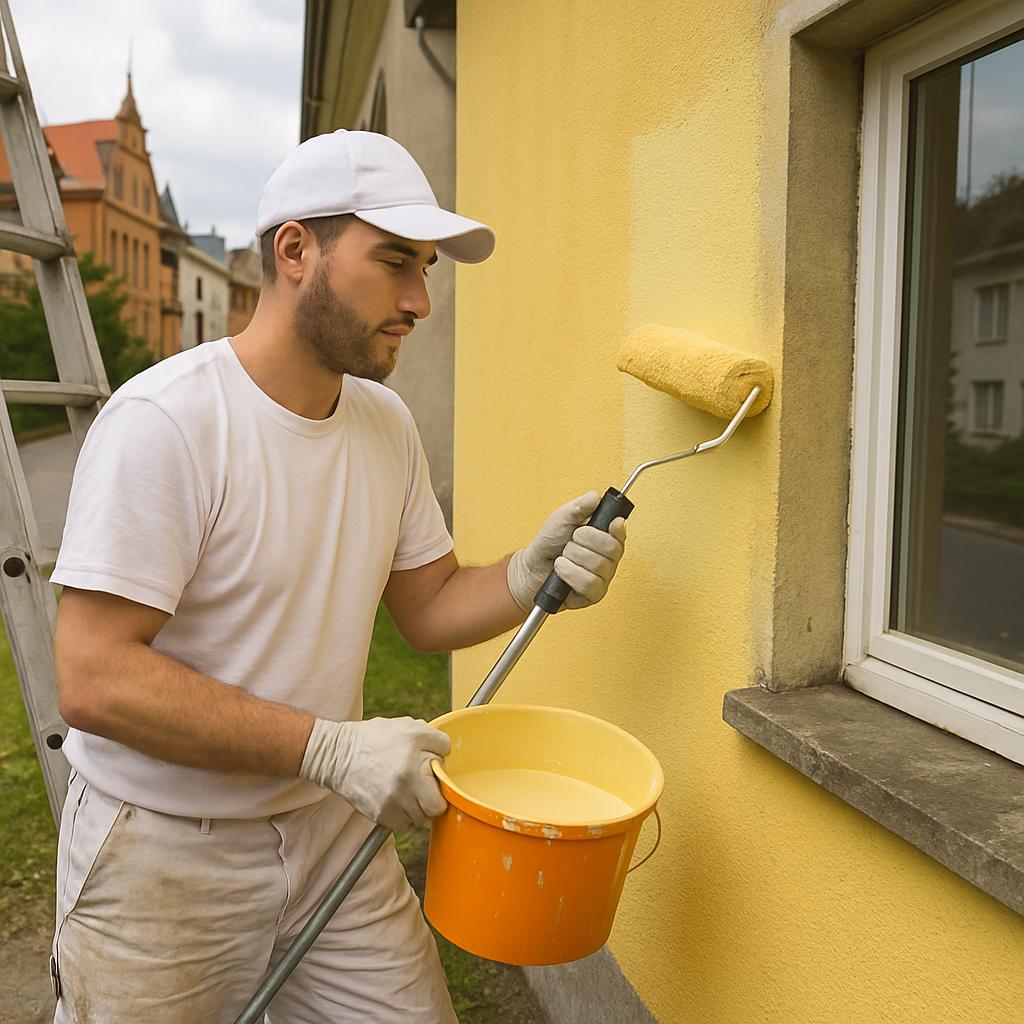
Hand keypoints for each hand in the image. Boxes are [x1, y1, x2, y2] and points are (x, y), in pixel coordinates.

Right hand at [298, 716, 450, 831]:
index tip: (432, 768)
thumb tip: (446, 756)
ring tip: (405, 792)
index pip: (445, 768)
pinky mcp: (382, 814)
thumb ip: (433, 738)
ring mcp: (394, 798)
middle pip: (438, 805)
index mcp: (415, 750)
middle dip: (435, 798)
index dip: (440, 768)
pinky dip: (402, 816)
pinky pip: (405, 825)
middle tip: (426, 790)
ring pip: (422, 817)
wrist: (336, 755)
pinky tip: (394, 800)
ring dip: (418, 808)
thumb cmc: (374, 739)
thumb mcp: (407, 726)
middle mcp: (407, 776)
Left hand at [506, 490, 626, 611]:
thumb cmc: (550, 543)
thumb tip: (595, 496)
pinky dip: (570, 573)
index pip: (621, 532)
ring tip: (563, 557)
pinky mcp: (593, 594)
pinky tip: (561, 571)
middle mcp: (608, 559)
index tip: (611, 523)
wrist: (532, 567)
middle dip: (584, 541)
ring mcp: (602, 577)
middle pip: (611, 548)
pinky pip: (588, 583)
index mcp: (605, 537)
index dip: (617, 528)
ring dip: (573, 558)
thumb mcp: (562, 517)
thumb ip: (580, 506)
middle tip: (571, 541)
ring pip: (598, 566)